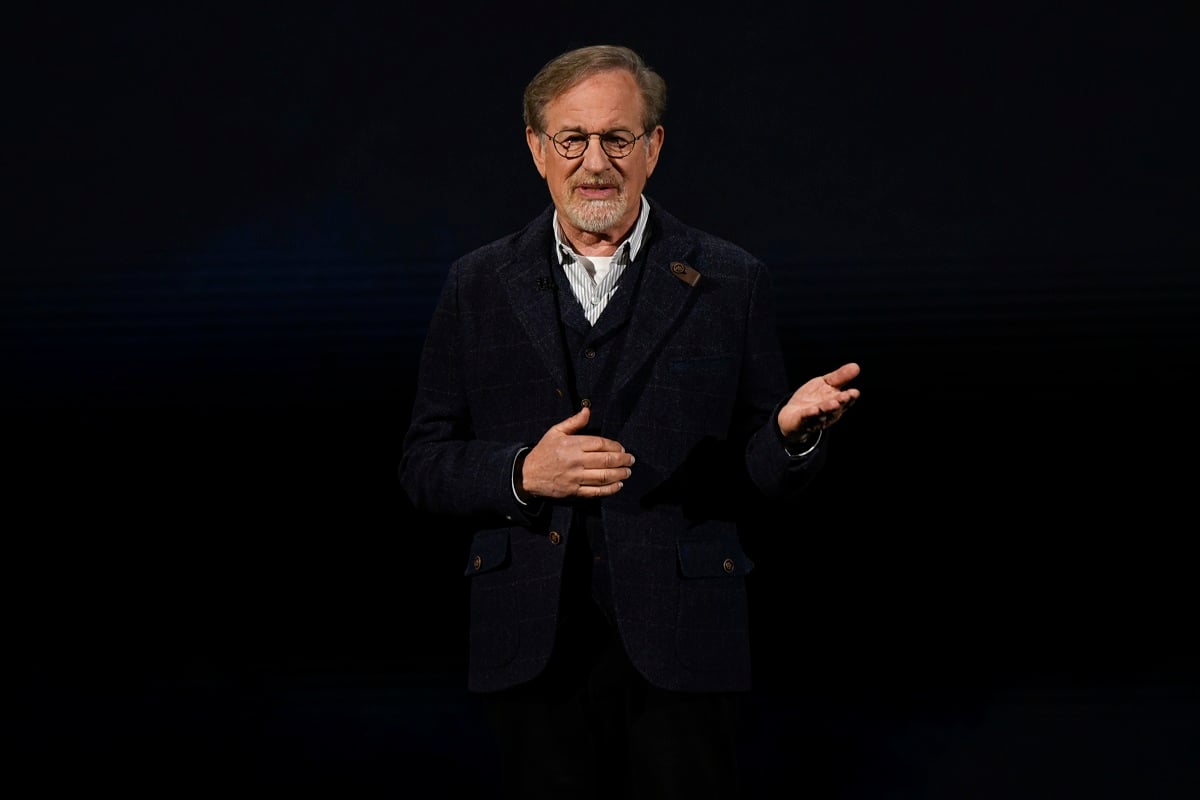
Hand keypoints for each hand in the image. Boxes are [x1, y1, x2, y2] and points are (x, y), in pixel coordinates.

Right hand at [519, 407, 634, 498]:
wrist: (527, 475)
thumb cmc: (543, 451)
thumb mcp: (555, 432)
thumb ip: (574, 422)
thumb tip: (587, 410)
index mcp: (572, 445)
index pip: (600, 444)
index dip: (615, 446)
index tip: (622, 448)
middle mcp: (575, 461)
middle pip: (606, 460)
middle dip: (623, 460)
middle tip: (631, 460)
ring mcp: (575, 477)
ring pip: (604, 476)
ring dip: (620, 474)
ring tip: (627, 472)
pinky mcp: (574, 492)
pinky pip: (596, 491)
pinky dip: (610, 489)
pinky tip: (618, 485)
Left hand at [777, 362, 860, 445]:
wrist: (791, 415)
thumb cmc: (812, 398)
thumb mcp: (825, 384)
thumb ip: (840, 377)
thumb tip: (856, 366)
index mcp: (836, 403)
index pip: (846, 401)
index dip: (850, 397)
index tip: (854, 392)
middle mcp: (828, 413)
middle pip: (835, 408)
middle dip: (840, 402)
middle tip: (845, 396)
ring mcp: (815, 418)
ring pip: (822, 414)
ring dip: (828, 409)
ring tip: (833, 403)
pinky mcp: (801, 421)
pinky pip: (806, 417)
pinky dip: (810, 414)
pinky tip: (814, 410)